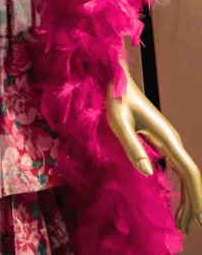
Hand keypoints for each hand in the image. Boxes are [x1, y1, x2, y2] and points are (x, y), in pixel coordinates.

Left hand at [106, 63, 201, 233]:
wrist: (116, 79)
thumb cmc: (116, 98)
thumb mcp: (118, 121)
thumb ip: (131, 146)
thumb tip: (149, 173)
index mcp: (166, 137)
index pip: (189, 171)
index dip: (196, 196)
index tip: (200, 219)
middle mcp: (171, 140)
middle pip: (190, 177)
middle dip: (193, 204)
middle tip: (188, 230)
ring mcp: (167, 141)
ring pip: (185, 174)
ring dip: (188, 199)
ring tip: (183, 224)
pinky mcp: (160, 141)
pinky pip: (176, 168)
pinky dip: (180, 188)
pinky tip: (177, 203)